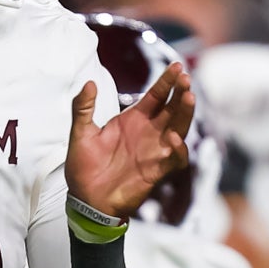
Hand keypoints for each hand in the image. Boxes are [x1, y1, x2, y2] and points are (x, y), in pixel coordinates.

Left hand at [66, 62, 194, 219]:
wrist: (85, 200)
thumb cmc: (84, 168)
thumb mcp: (80, 134)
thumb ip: (82, 108)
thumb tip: (88, 82)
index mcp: (134, 120)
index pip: (157, 96)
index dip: (167, 81)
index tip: (177, 67)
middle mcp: (149, 133)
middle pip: (172, 108)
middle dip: (181, 93)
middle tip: (185, 78)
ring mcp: (155, 151)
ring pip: (179, 129)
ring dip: (185, 114)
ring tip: (188, 98)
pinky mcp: (156, 171)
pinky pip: (174, 159)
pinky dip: (178, 150)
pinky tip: (174, 139)